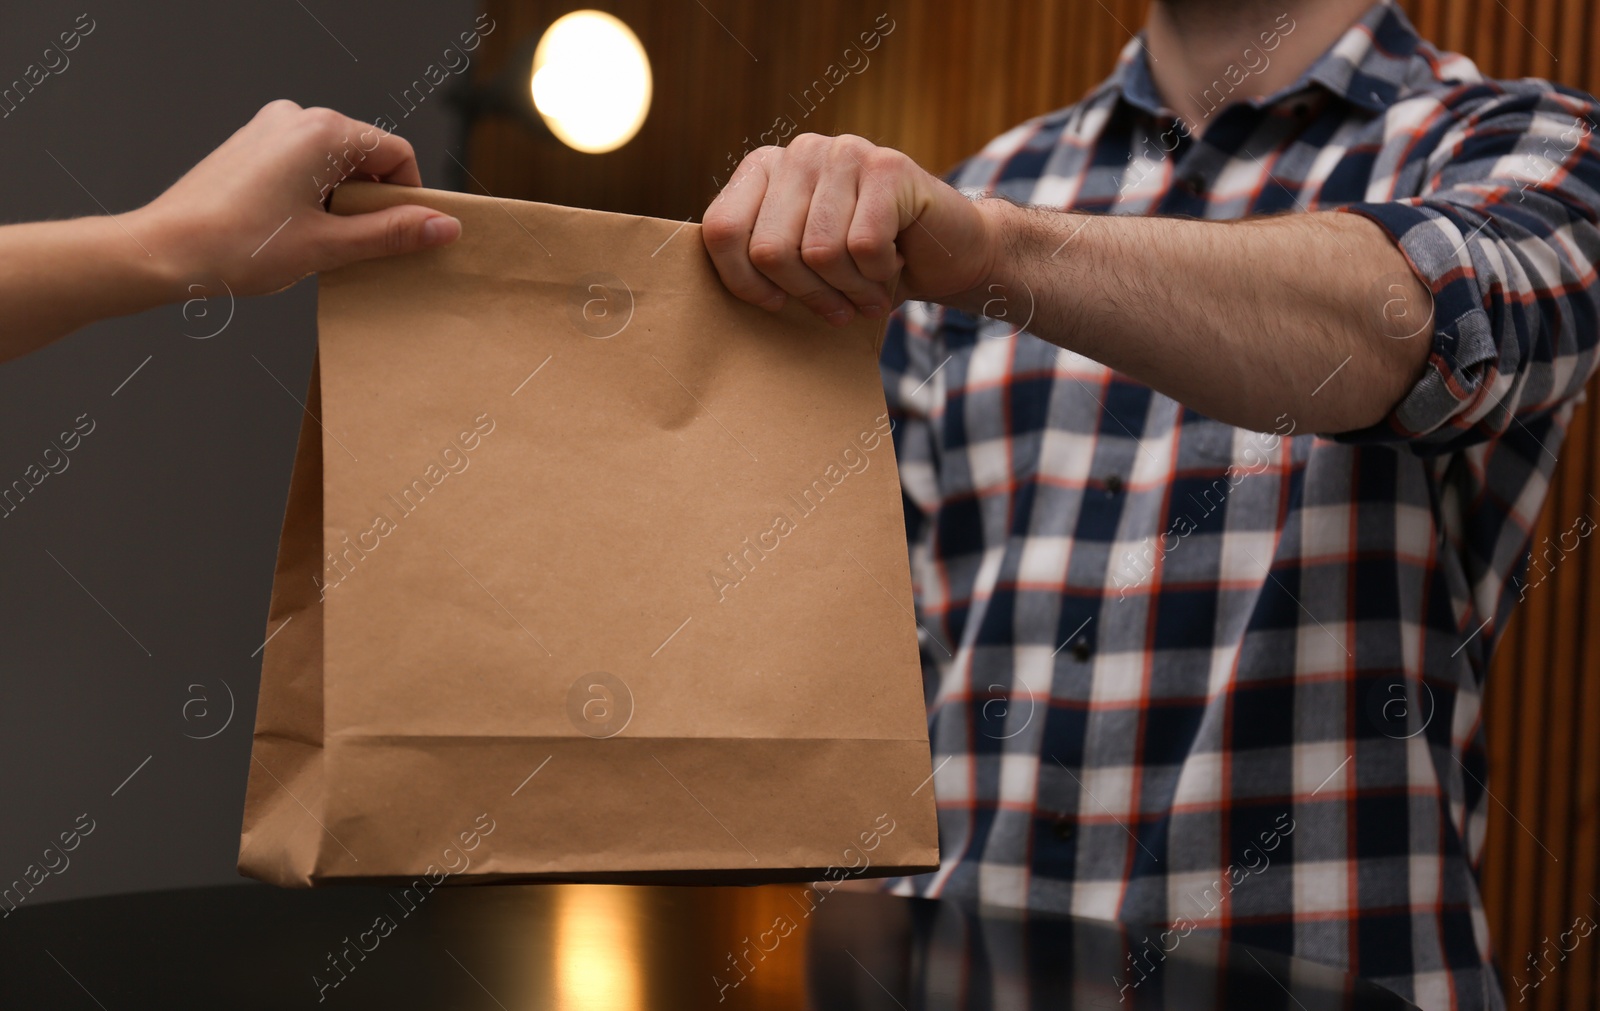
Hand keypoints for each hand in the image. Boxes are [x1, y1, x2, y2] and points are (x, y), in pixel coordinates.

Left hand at [131, 99, 460, 295]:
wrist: (162, 251)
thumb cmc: (236, 247)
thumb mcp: (329, 246)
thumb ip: (392, 233)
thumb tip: (443, 227)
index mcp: (321, 132)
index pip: (396, 154)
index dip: (410, 198)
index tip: (407, 236)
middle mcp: (296, 117)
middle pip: (367, 156)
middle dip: (374, 202)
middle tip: (361, 247)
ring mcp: (270, 129)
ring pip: (336, 163)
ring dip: (344, 203)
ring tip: (322, 243)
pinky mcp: (252, 146)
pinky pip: (306, 165)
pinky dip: (316, 196)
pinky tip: (297, 233)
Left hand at [701, 133, 996, 325]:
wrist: (949, 251)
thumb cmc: (864, 268)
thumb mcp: (799, 265)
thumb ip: (756, 261)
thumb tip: (702, 301)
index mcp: (764, 169)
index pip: (720, 231)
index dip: (742, 283)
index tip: (775, 305)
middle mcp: (799, 151)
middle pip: (769, 249)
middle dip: (806, 295)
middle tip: (837, 307)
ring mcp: (845, 152)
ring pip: (819, 253)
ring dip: (849, 290)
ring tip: (867, 291)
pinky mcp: (889, 167)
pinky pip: (864, 247)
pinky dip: (880, 275)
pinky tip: (894, 266)